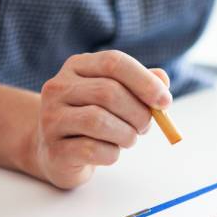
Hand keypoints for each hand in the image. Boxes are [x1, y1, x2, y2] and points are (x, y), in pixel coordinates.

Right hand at [34, 50, 170, 188]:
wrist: (58, 153)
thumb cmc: (95, 120)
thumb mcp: (118, 97)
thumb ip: (141, 85)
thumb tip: (162, 80)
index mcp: (77, 67)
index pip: (113, 62)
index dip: (144, 81)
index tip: (165, 101)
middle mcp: (58, 88)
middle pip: (108, 92)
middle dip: (138, 112)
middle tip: (146, 126)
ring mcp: (51, 119)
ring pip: (99, 121)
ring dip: (127, 134)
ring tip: (129, 139)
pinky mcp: (55, 150)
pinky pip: (92, 150)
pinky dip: (112, 154)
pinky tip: (110, 152)